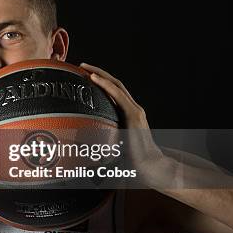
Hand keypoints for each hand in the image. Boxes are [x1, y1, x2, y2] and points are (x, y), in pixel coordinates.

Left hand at [79, 62, 165, 185]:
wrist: (150, 166)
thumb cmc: (132, 159)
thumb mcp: (113, 144)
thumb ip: (102, 139)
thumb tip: (81, 145)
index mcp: (128, 113)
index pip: (114, 91)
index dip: (100, 81)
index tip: (84, 75)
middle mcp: (133, 108)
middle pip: (114, 84)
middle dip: (97, 72)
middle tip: (81, 66)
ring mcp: (135, 110)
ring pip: (116, 86)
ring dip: (99, 74)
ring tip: (84, 67)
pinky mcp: (134, 115)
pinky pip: (118, 95)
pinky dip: (105, 85)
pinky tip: (93, 78)